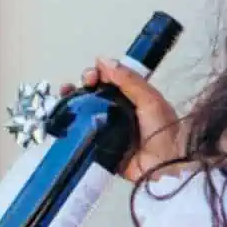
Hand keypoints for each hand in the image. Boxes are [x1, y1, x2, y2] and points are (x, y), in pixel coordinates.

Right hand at [60, 58, 183, 180]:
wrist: (164, 165)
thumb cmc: (163, 131)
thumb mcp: (149, 100)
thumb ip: (129, 80)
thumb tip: (104, 60)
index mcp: (134, 98)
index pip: (111, 80)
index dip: (99, 74)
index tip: (92, 75)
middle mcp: (119, 112)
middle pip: (95, 94)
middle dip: (83, 85)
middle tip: (79, 85)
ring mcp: (108, 130)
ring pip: (85, 111)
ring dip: (72, 100)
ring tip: (64, 94)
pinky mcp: (100, 147)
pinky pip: (82, 134)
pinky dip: (70, 125)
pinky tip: (62, 117)